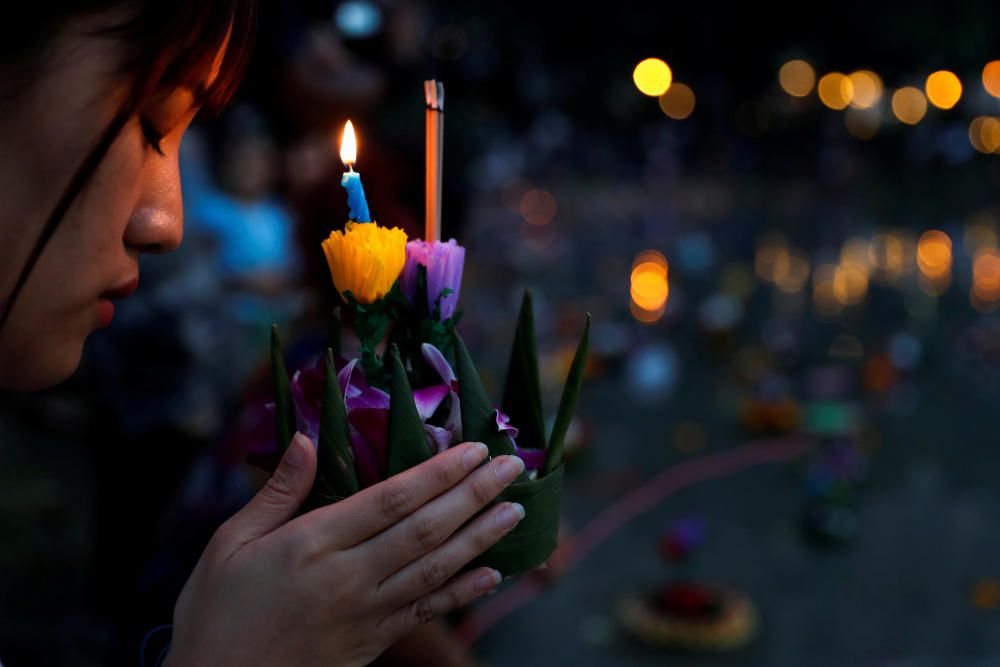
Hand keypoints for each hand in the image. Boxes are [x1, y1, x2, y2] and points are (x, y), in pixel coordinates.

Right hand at [164, 433, 524, 666]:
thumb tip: (304, 438)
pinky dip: (462, 593)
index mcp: (312, 544)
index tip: (473, 449)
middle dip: (473, 494)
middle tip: (512, 466)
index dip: (438, 473)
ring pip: (435, 569)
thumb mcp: (228, 544)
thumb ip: (276, 492)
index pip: (391, 500)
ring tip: (514, 510)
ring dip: (480, 537)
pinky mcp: (371, 642)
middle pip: (424, 529)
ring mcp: (364, 614)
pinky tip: (492, 574)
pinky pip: (424, 612)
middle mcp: (347, 578)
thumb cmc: (215, 612)